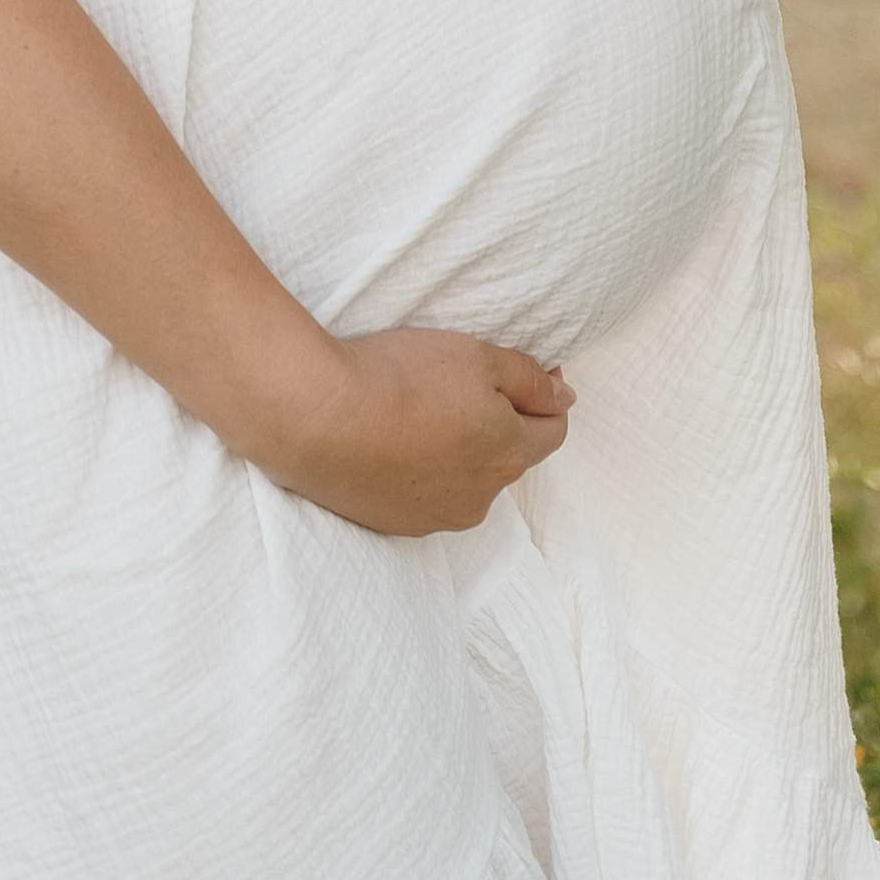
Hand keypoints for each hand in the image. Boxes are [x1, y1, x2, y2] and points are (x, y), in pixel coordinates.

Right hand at [255, 325, 572, 534]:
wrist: (315, 416)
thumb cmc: (399, 377)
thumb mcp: (476, 356)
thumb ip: (530, 378)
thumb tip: (565, 397)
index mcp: (510, 454)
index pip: (553, 430)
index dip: (545, 396)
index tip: (522, 371)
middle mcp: (481, 498)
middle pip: (507, 457)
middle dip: (495, 424)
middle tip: (458, 385)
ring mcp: (435, 518)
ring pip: (463, 480)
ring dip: (454, 451)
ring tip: (416, 413)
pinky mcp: (393, 524)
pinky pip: (421, 495)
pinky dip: (415, 470)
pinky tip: (388, 440)